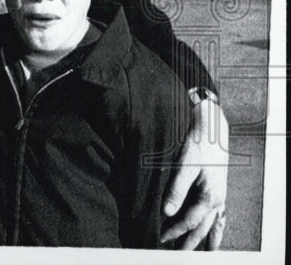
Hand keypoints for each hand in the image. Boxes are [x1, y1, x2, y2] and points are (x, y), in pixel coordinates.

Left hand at [161, 99, 228, 249]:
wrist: (212, 128)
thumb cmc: (198, 144)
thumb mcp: (185, 164)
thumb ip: (176, 189)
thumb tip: (167, 211)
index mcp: (209, 196)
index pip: (188, 221)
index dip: (174, 231)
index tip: (160, 238)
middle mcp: (217, 200)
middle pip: (201, 229)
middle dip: (188, 243)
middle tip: (175, 254)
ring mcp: (220, 197)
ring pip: (213, 226)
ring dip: (205, 240)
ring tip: (201, 254)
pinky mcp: (219, 191)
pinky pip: (221, 217)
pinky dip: (217, 229)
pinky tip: (214, 235)